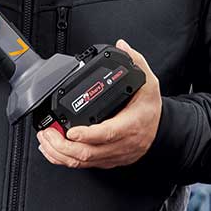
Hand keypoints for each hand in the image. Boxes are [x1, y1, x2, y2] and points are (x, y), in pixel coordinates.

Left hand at [35, 39, 161, 168]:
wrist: (164, 131)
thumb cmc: (151, 109)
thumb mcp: (150, 82)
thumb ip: (136, 61)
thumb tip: (122, 45)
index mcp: (130, 124)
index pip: (107, 133)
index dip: (87, 135)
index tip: (70, 131)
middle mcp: (121, 143)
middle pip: (89, 153)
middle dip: (62, 146)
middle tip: (47, 134)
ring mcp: (113, 155)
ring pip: (83, 162)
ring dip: (60, 154)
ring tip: (45, 140)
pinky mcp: (107, 160)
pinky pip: (84, 165)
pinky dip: (66, 159)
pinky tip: (53, 150)